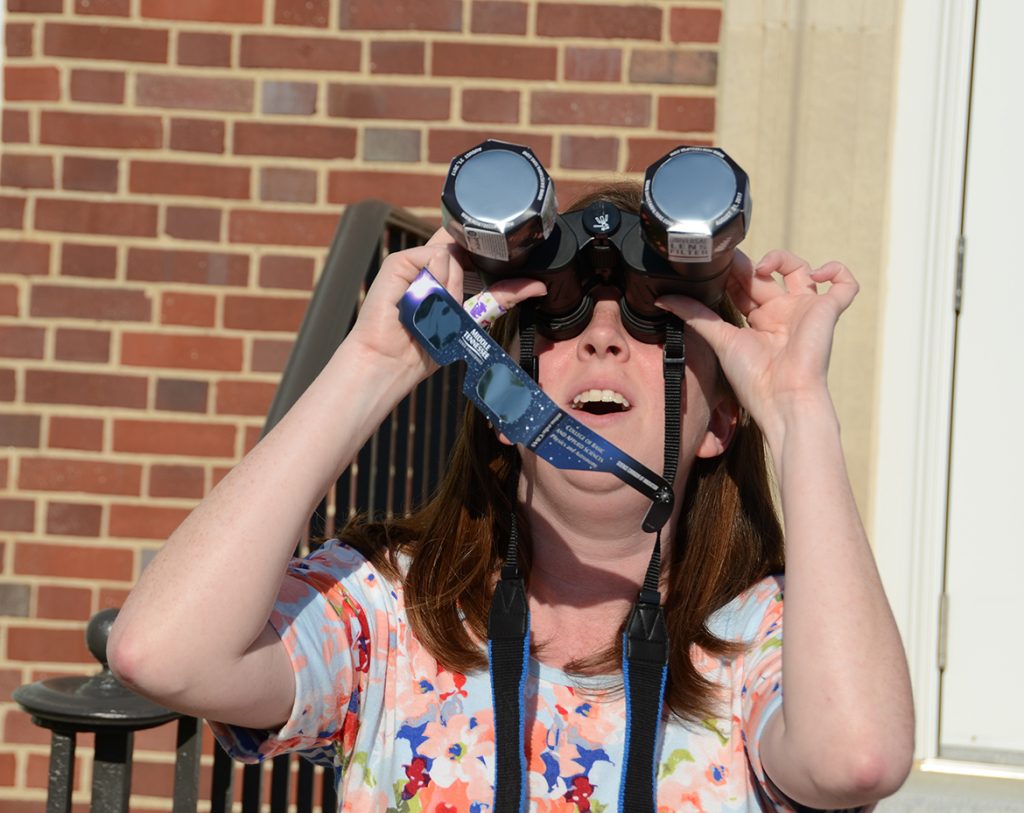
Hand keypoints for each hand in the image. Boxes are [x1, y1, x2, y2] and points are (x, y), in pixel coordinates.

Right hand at [344, 229, 544, 385]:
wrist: (391, 361)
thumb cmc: (426, 347)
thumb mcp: (470, 320)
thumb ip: (497, 297)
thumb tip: (538, 285)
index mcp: (441, 276)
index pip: (469, 249)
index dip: (485, 247)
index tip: (507, 246)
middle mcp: (427, 265)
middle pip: (463, 252)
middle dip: (468, 273)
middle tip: (448, 308)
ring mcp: (412, 262)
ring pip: (451, 256)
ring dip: (450, 285)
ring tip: (429, 309)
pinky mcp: (398, 263)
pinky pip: (433, 257)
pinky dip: (433, 279)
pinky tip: (419, 297)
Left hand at [656, 250, 858, 439]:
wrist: (784, 398)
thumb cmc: (754, 378)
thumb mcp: (720, 339)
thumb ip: (695, 315)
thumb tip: (663, 299)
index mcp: (760, 321)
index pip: (746, 286)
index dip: (733, 273)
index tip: (716, 265)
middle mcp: (784, 313)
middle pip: (768, 275)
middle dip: (749, 266)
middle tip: (733, 262)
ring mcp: (806, 310)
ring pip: (803, 271)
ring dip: (783, 260)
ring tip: (764, 268)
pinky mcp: (828, 312)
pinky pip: (845, 285)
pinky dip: (837, 271)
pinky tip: (817, 273)